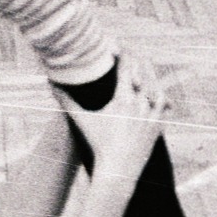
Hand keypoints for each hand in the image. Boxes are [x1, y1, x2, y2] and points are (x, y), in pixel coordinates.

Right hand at [53, 58, 169, 183]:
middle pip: (143, 72)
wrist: (118, 169)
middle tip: (130, 55)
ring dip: (150, 76)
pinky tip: (155, 92)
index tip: (118, 47)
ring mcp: (152, 114)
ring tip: (143, 70)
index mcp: (123, 99)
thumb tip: (51, 84)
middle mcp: (140, 104)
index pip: (126, 67)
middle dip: (136, 61)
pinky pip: (165, 104)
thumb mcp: (82, 121)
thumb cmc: (98, 144)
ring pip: (157, 86)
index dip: (123, 54)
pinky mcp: (159, 124)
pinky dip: (160, 96)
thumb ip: (66, 101)